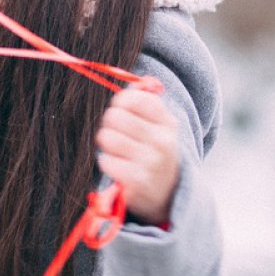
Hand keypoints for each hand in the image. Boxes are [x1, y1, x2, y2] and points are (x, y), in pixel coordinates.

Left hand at [95, 86, 179, 225]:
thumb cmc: (156, 152)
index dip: (121, 102)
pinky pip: (105, 160)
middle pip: (115, 116)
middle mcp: (162, 142)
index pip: (135, 98)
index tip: (123, 110)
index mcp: (168, 123)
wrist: (168, 194)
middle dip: (110, 123)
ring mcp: (150, 163)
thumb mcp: (161, 125)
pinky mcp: (136, 182)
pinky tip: (119, 166)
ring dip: (107, 142)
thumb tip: (132, 81)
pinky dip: (107, 162)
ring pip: (107, 137)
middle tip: (116, 132)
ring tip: (117, 149)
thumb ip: (146, 100)